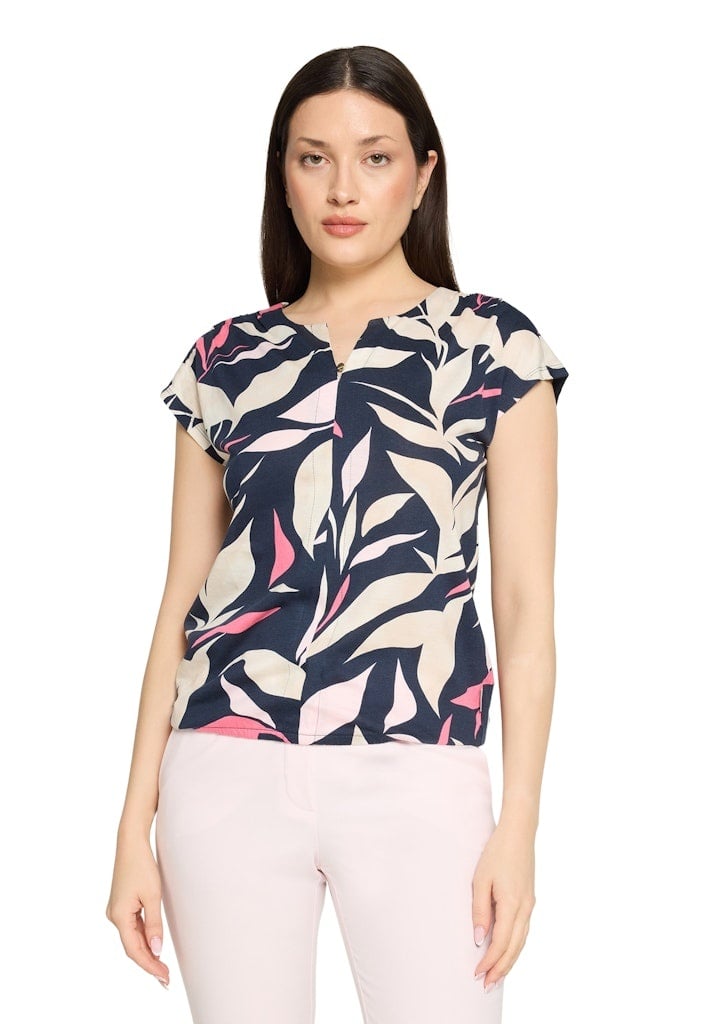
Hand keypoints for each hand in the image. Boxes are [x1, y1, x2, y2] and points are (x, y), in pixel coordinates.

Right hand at [106, 834, 169, 987]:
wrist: (131, 843)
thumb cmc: (142, 865)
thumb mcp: (152, 896)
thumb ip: (154, 925)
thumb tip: (157, 950)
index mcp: (119, 916)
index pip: (134, 950)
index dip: (149, 965)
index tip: (164, 977)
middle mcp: (113, 916)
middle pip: (131, 947)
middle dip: (149, 963)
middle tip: (166, 978)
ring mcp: (116, 910)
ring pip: (131, 938)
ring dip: (146, 951)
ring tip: (162, 967)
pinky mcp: (121, 905)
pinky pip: (132, 927)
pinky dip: (143, 938)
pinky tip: (154, 946)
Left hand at [471, 822, 535, 987]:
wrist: (519, 833)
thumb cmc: (497, 853)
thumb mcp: (481, 880)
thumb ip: (480, 910)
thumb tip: (480, 939)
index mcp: (512, 904)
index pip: (501, 942)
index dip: (489, 961)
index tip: (477, 974)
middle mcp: (525, 908)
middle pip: (514, 948)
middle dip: (501, 969)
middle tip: (487, 985)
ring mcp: (529, 905)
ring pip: (521, 941)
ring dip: (509, 960)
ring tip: (496, 975)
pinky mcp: (529, 900)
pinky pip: (524, 931)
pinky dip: (515, 946)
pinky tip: (507, 951)